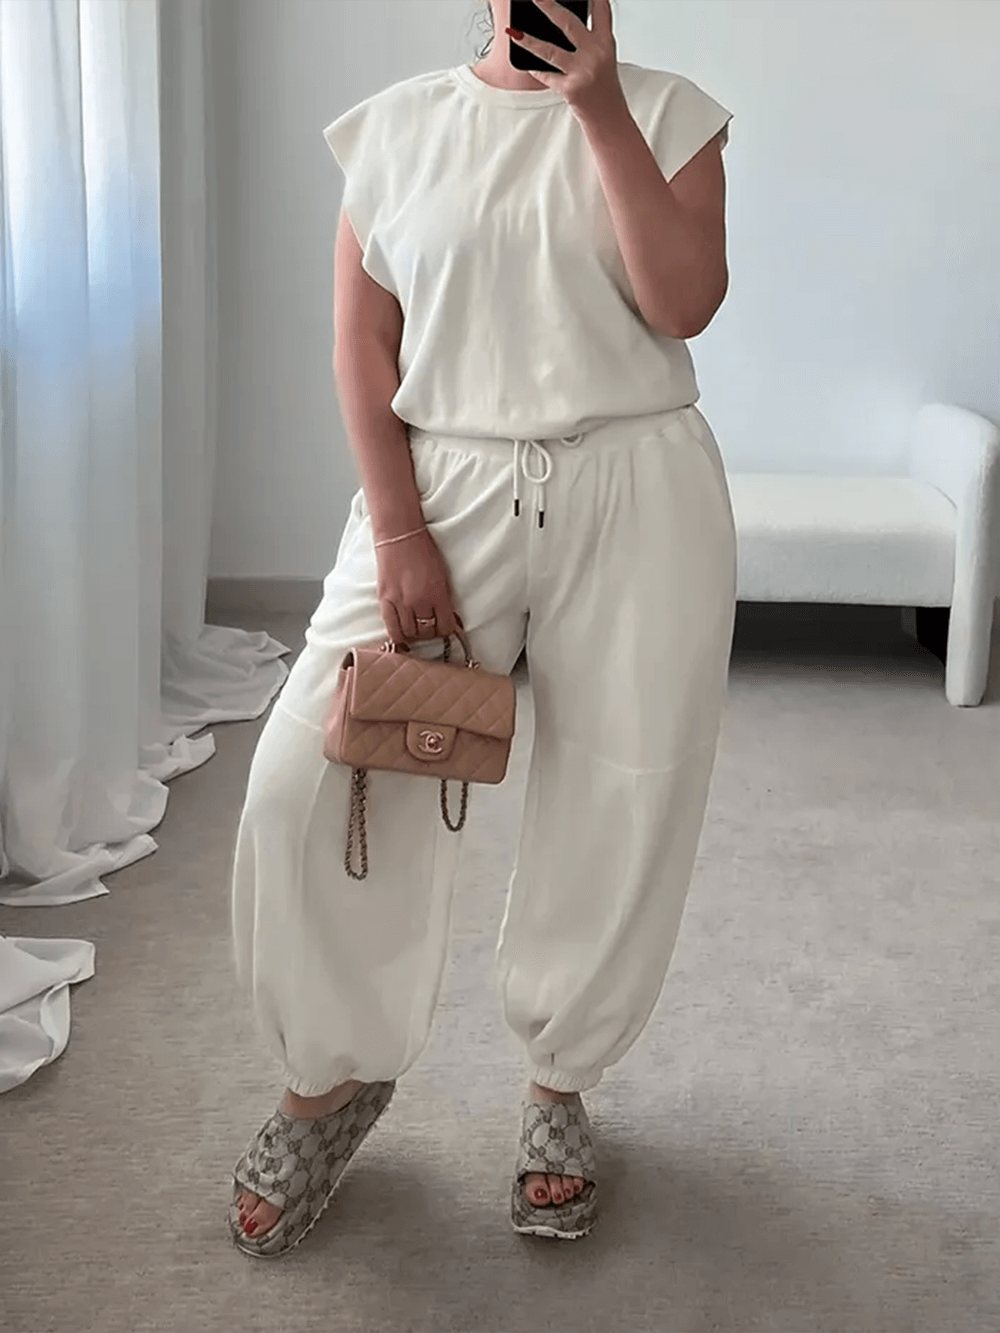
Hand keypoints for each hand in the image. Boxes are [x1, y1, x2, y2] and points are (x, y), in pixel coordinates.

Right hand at [375, 528, 462, 645]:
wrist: (400, 536)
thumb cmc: (423, 551)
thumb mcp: (442, 576)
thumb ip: (444, 599)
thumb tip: (449, 618)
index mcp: (437, 594)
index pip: (445, 626)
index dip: (447, 631)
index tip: (447, 629)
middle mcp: (418, 601)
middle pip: (427, 632)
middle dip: (432, 634)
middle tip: (433, 629)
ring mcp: (400, 602)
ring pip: (410, 634)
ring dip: (416, 635)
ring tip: (418, 630)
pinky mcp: (384, 600)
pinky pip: (392, 629)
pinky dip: (399, 636)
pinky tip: (403, 636)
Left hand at [506, 0, 626, 124]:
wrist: (609, 119)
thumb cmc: (603, 88)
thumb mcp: (603, 59)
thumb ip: (588, 40)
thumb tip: (560, 22)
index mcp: (606, 43)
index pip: (600, 10)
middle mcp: (596, 54)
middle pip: (568, 23)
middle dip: (548, 6)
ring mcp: (583, 71)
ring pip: (550, 51)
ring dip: (529, 41)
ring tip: (514, 32)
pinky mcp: (571, 88)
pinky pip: (546, 76)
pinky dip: (535, 71)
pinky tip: (526, 66)